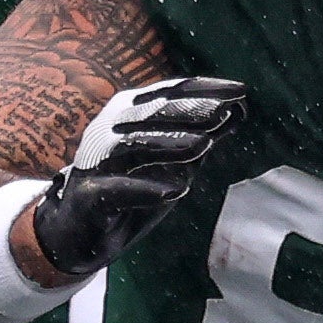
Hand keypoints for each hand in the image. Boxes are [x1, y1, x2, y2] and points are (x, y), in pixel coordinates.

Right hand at [29, 72, 245, 283]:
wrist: (82, 232)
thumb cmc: (132, 187)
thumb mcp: (174, 162)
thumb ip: (202, 136)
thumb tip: (239, 109)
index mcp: (129, 116)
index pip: (167, 95)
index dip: (202, 90)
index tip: (241, 90)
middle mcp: (110, 132)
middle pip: (149, 114)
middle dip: (188, 111)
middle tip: (224, 112)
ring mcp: (96, 163)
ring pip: (131, 147)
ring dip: (168, 144)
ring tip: (204, 146)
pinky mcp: (89, 196)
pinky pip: (116, 190)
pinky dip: (144, 190)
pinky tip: (174, 192)